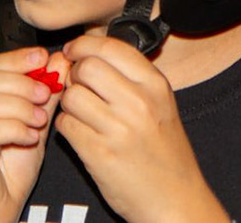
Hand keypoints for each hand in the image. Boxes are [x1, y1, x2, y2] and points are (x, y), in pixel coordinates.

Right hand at [0, 46, 65, 222]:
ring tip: (41, 119)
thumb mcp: (35, 124)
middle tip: (47, 93)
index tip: (45, 58)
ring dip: (21, 106)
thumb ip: (46, 95)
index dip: (17, 58)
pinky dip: (16, 129)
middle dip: (21, 81)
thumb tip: (61, 60)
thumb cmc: (12, 169)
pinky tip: (31, 137)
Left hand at [54, 34, 226, 222]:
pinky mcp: (98, 153)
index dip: (85, 45)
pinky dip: (67, 127)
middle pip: (87, 67)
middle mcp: (139, 102)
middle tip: (77, 85)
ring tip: (80, 111)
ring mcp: (118, 128)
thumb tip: (92, 54)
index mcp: (156, 85)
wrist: (174, 196)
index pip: (111, 47)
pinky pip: (66, 126)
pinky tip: (80, 132)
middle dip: (75, 74)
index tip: (75, 51)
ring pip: (72, 96)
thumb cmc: (164, 151)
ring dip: (68, 102)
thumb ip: (131, 78)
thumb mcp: (160, 104)